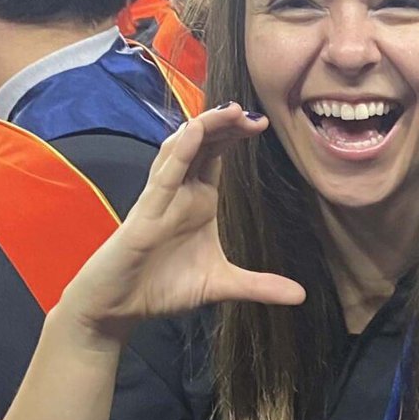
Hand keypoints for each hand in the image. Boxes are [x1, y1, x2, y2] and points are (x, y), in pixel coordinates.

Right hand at [55, 104, 304, 343]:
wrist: (118, 308)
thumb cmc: (162, 287)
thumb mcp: (220, 285)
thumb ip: (259, 286)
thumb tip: (301, 295)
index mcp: (197, 200)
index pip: (216, 156)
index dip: (235, 135)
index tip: (264, 122)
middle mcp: (178, 192)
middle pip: (201, 145)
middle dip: (225, 125)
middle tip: (254, 113)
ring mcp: (160, 200)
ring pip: (180, 151)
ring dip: (204, 129)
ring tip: (229, 111)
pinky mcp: (145, 215)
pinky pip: (163, 178)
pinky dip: (179, 154)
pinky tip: (194, 133)